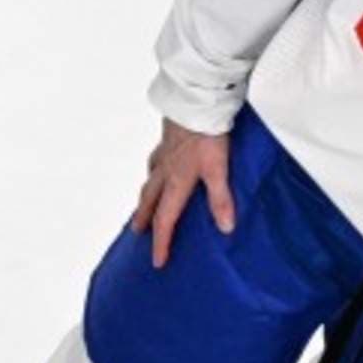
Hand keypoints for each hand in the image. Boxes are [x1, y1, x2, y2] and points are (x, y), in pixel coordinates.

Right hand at [129, 117, 235, 268]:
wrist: (195, 101)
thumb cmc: (206, 133)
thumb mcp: (218, 169)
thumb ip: (220, 199)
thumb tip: (225, 228)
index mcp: (176, 182)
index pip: (165, 219)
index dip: (162, 242)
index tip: (158, 261)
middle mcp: (165, 171)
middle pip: (149, 201)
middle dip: (144, 219)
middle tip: (137, 233)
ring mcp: (164, 154)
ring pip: (149, 180)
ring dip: (145, 195)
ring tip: (143, 203)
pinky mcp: (167, 139)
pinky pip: (155, 160)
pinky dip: (153, 170)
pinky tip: (158, 165)